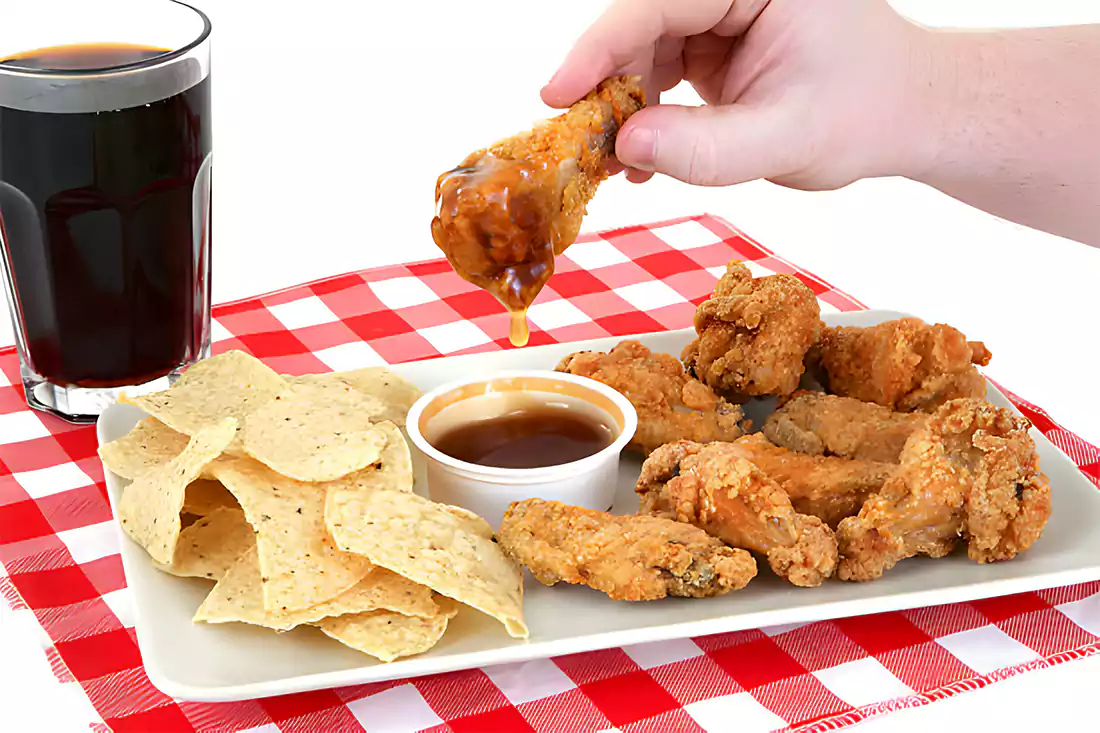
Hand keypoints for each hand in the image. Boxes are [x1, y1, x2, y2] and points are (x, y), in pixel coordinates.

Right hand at [542, 0, 940, 189]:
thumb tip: (625, 146)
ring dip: (621, 104)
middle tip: (581, 145)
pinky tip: (640, 155)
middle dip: (607, 84)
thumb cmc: (865, 115)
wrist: (901, 117)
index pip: (662, 3)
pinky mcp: (712, 37)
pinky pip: (656, 66)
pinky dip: (642, 112)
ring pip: (642, 47)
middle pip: (643, 21)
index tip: (556, 94)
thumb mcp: (788, 139)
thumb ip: (707, 148)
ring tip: (614, 163)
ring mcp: (722, 8)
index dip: (601, 47)